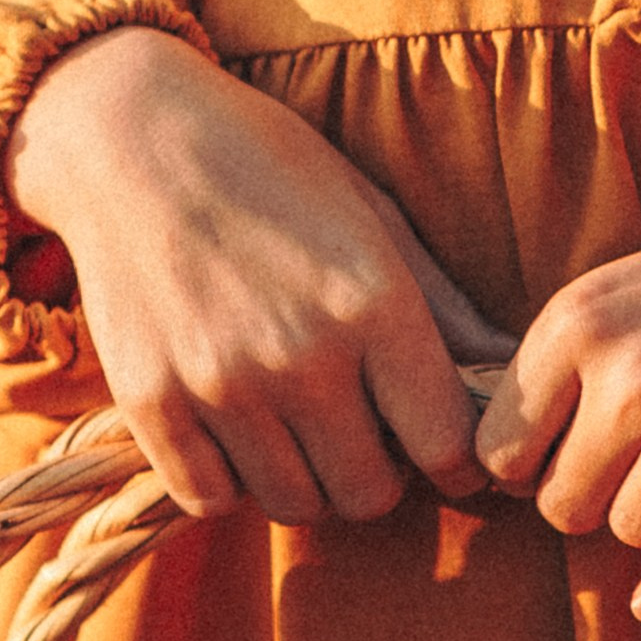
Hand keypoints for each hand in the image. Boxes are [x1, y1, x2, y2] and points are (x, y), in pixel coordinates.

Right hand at [6, 25, 513, 527]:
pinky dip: (230, 480)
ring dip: (306, 476)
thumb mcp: (370, 213)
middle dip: (377, 469)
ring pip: (294, 503)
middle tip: (360, 427)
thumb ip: (442, 303)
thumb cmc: (268, 164)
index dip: (452, 456)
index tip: (436, 443)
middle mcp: (301, 354)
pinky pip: (211, 499)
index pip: (444, 444)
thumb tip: (509, 367)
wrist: (130, 136)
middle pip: (369, 493)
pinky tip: (236, 427)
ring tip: (296, 421)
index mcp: (372, 301)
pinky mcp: (151, 403)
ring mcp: (221, 384)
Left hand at [474, 178, 640, 623]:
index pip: (500, 453)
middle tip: (627, 467)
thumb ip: (559, 371)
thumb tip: (496, 473)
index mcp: (578, 320)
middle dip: (589, 497)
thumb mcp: (614, 290)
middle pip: (563, 506)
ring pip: (631, 532)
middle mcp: (634, 373)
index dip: (527, 467)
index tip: (557, 457)